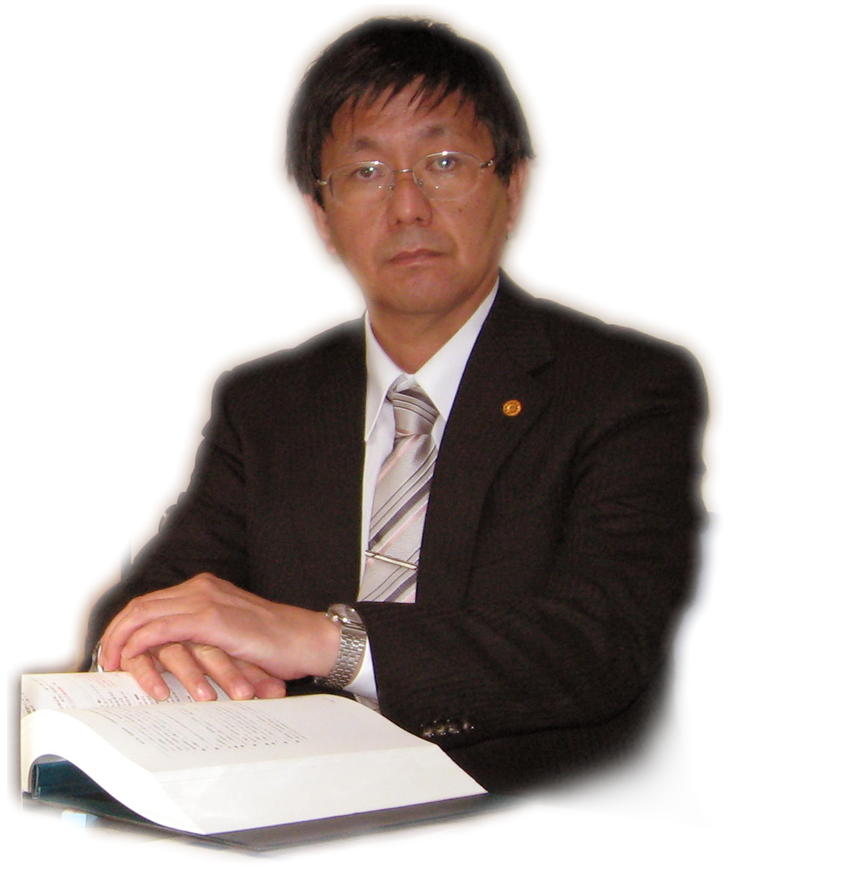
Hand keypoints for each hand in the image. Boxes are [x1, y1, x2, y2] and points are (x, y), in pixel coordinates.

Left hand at [98, 573, 339, 697]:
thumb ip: (204, 636)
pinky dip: (140, 642)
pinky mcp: (213, 619)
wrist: (307, 640)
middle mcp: (202, 588)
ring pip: (145, 612)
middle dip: (115, 630)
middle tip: (103, 657)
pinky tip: (131, 656)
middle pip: (142, 604)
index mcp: (207, 588)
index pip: (153, 601)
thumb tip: (177, 656)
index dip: (128, 624)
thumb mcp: (232, 634)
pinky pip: (162, 628)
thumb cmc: (277, 643)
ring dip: (120, 638)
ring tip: (110, 661)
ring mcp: (207, 600)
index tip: (115, 647)